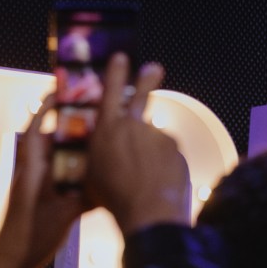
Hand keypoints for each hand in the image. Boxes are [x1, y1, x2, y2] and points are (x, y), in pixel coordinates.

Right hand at [82, 53, 190, 234]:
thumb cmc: (113, 198)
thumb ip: (97, 157)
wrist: (148, 211)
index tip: (121, 57)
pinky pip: (168, 153)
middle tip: (154, 67)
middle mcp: (132, 126)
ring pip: (154, 138)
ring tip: (146, 178)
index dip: (115, 72)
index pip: (110, 92)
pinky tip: (160, 182)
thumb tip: (101, 156)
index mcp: (106, 130)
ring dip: (152, 153)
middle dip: (147, 79)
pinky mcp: (175, 147)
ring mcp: (157, 135)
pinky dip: (165, 165)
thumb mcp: (91, 175)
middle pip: (142, 95)